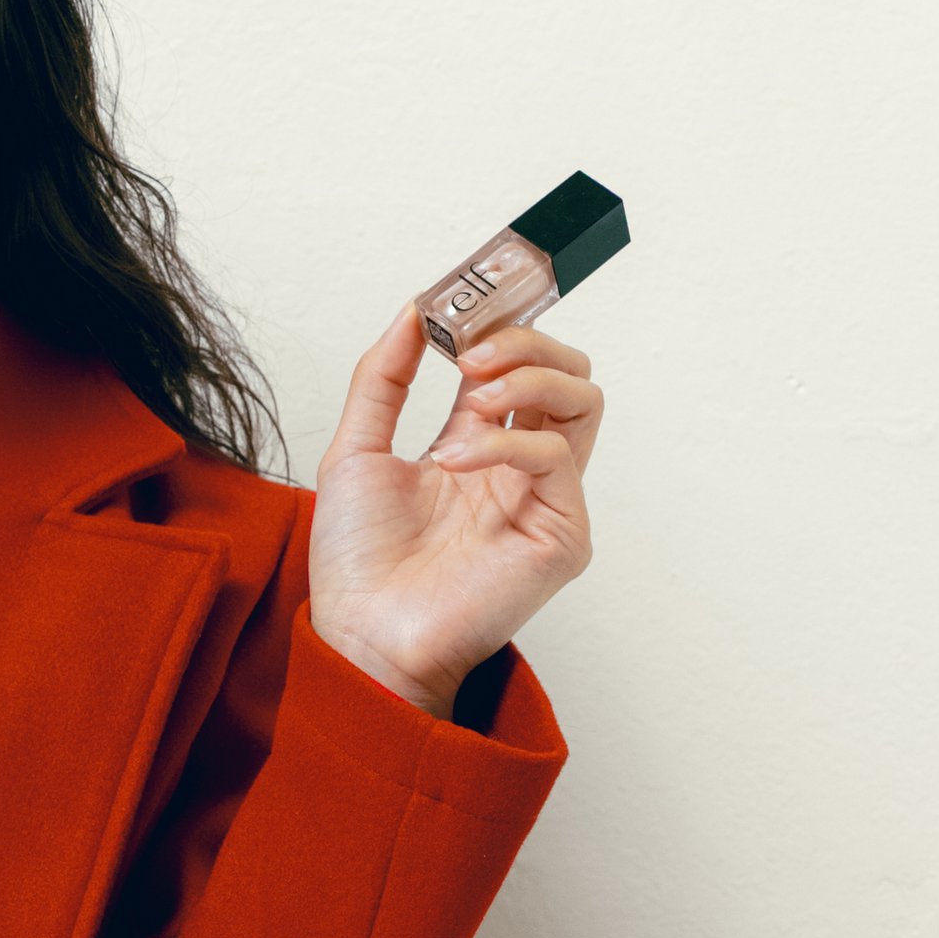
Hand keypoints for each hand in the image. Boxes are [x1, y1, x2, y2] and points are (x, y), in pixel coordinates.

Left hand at [306, 306, 603, 718]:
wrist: (361, 636)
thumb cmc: (359, 564)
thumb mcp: (355, 448)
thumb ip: (383, 377)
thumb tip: (413, 311)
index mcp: (476, 445)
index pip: (517, 364)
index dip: (500, 324)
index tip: (460, 301)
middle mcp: (517, 467)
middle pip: (566, 371)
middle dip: (525, 341)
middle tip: (470, 351)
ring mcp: (545, 500)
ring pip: (583, 400)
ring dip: (528, 378)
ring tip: (472, 397)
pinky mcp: (560, 534)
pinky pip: (557, 458)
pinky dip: (506, 442)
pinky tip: (457, 460)